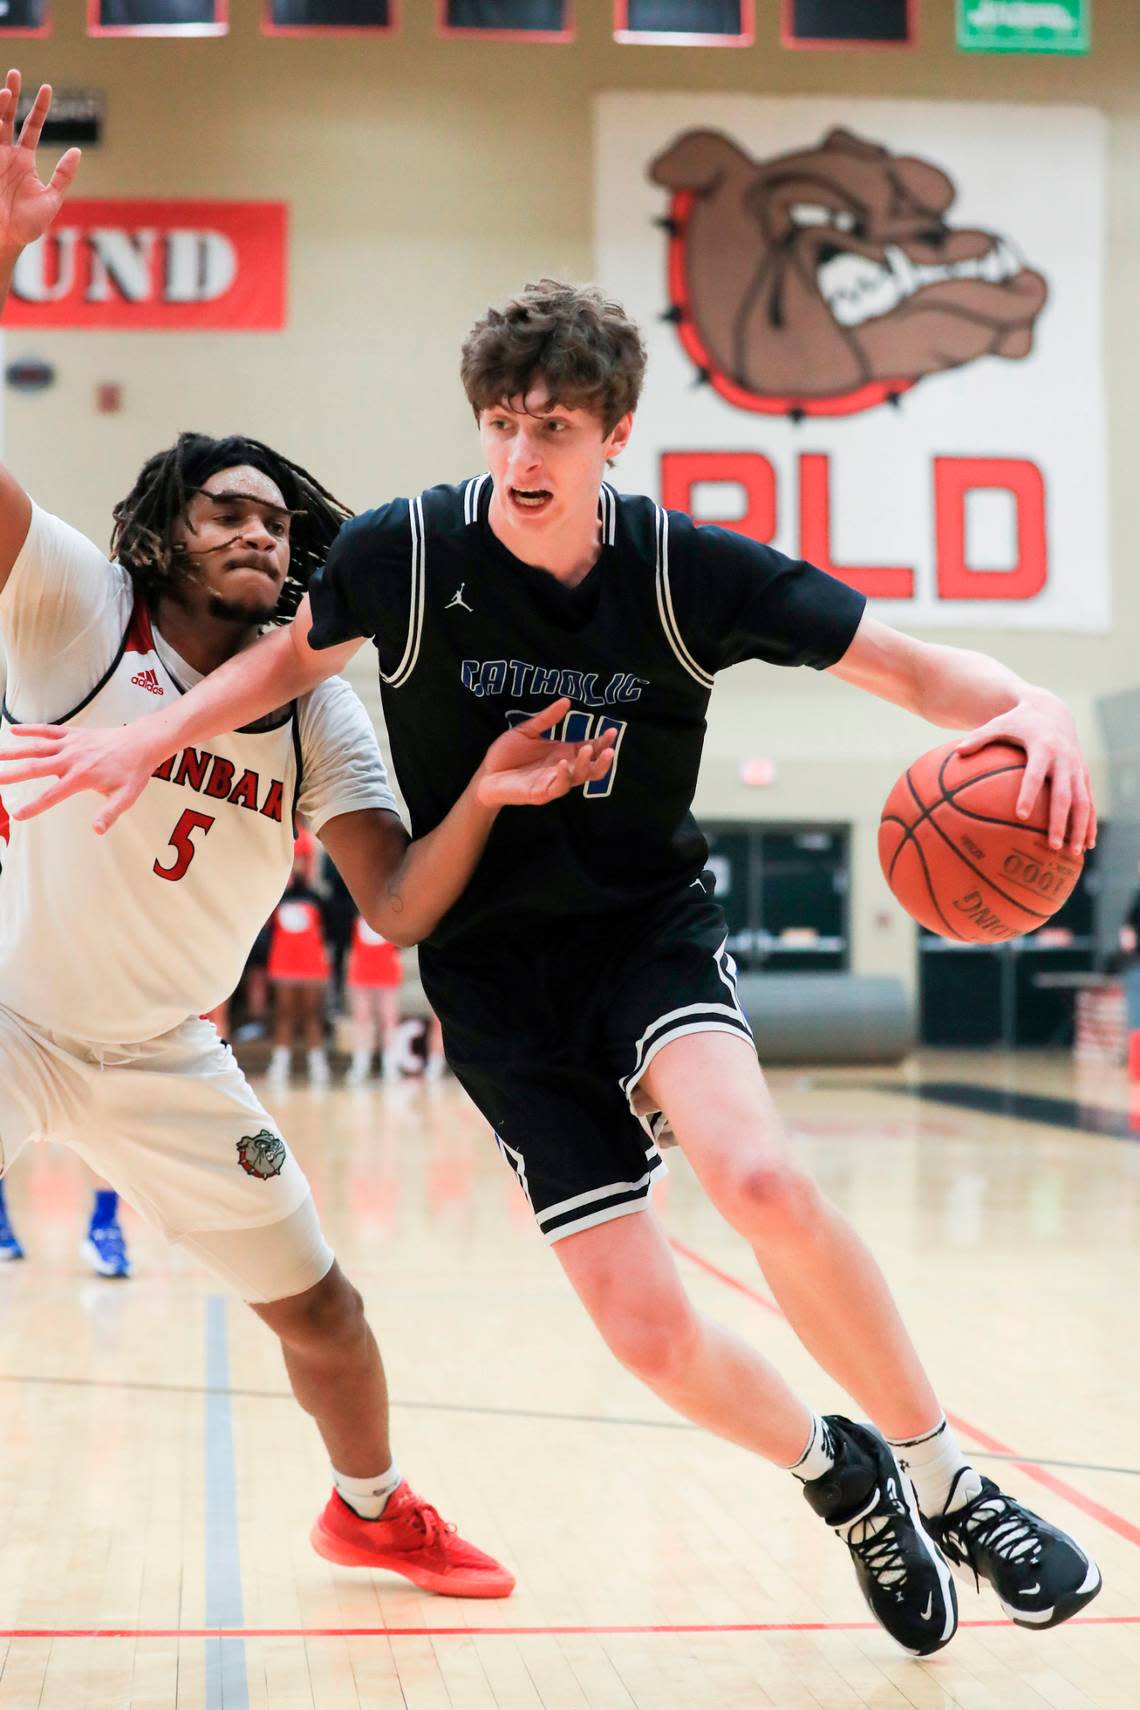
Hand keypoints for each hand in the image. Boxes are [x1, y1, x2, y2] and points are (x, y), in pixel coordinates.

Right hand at [0, 72, 80, 255]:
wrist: (5, 240)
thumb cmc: (27, 225)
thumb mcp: (51, 199)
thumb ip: (63, 175)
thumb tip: (77, 151)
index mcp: (24, 160)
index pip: (32, 126)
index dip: (39, 108)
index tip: (48, 88)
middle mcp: (6, 154)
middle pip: (8, 116)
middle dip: (12, 94)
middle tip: (15, 73)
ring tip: (7, 90)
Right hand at [0, 719, 164, 832]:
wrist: (142, 742)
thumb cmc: (134, 772)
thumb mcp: (126, 797)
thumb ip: (109, 814)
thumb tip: (97, 830)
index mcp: (81, 777)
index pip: (52, 795)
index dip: (33, 807)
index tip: (17, 815)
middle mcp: (71, 759)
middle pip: (35, 768)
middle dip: (11, 775)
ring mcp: (71, 744)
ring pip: (36, 747)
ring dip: (14, 751)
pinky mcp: (74, 734)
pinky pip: (48, 730)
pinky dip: (31, 729)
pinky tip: (13, 730)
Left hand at [475, 698, 615, 807]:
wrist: (485, 774)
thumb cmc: (506, 754)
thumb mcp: (526, 731)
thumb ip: (546, 718)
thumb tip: (566, 701)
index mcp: (563, 753)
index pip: (589, 749)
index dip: (602, 742)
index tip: (611, 730)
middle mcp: (563, 769)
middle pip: (591, 767)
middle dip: (602, 759)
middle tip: (608, 747)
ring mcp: (553, 782)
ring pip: (578, 779)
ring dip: (585, 766)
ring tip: (587, 751)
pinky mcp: (541, 794)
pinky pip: (558, 788)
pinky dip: (562, 776)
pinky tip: (562, 763)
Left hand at [956, 692, 1094, 851]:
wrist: (1051, 710)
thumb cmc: (1017, 722)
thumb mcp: (997, 724)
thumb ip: (978, 738)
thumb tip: (956, 752)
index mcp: (1043, 747)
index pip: (1035, 774)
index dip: (1029, 794)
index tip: (1020, 816)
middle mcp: (1064, 759)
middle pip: (1065, 795)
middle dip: (1060, 821)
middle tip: (1052, 845)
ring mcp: (1077, 768)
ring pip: (1083, 802)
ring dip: (1081, 828)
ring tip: (1075, 854)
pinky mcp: (1084, 774)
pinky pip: (1089, 801)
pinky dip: (1089, 822)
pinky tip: (1087, 845)